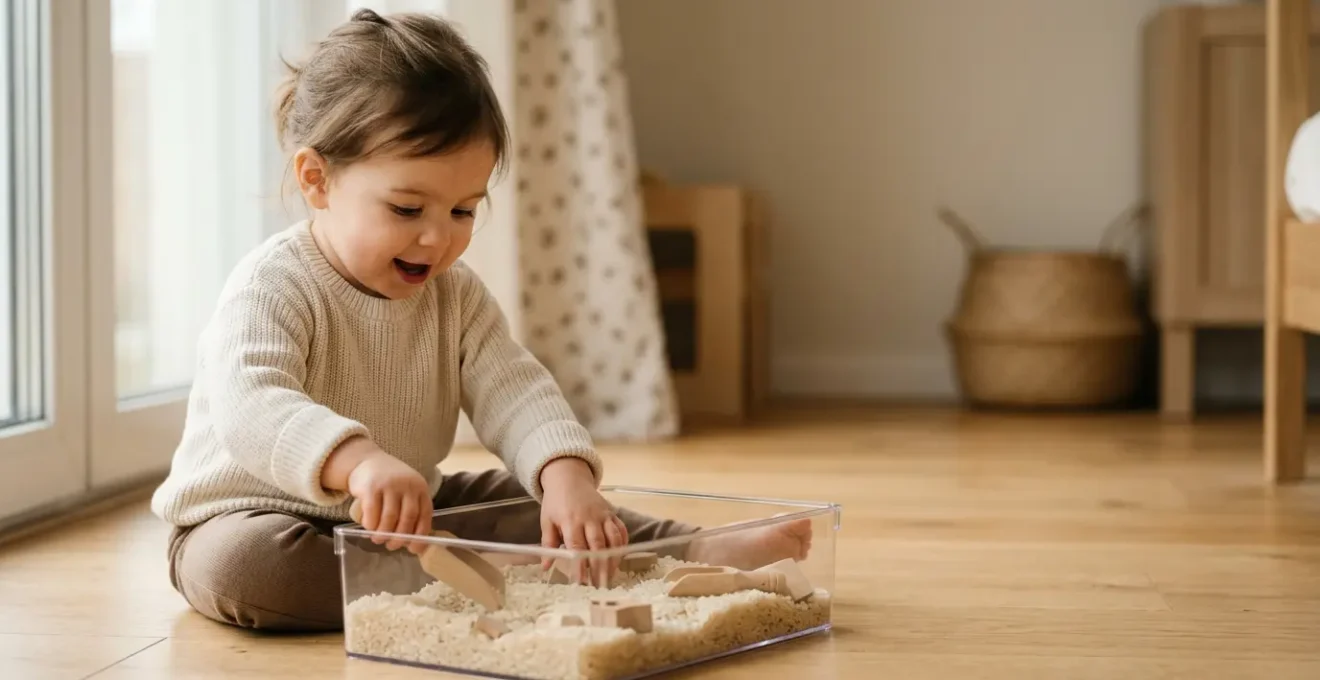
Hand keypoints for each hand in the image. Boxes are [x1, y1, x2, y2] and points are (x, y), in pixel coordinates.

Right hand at [328, 436, 431, 551]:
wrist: (367, 461)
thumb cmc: (390, 483)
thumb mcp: (406, 491)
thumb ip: (411, 511)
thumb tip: (413, 543)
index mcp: (421, 489)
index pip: (425, 515)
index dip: (420, 536)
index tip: (413, 549)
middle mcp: (408, 485)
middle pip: (408, 518)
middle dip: (400, 538)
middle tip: (392, 546)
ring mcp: (390, 485)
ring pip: (390, 518)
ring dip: (383, 534)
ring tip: (378, 539)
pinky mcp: (371, 487)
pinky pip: (372, 513)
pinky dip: (371, 525)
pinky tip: (369, 528)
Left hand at [538, 457, 626, 585]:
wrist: (569, 478)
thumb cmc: (556, 502)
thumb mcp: (547, 520)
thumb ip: (548, 542)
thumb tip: (546, 566)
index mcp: (570, 521)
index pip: (577, 547)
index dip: (580, 566)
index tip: (581, 583)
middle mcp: (589, 518)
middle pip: (598, 546)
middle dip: (600, 567)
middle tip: (600, 586)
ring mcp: (603, 515)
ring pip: (613, 539)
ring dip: (614, 559)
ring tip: (611, 576)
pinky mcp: (612, 513)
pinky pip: (621, 530)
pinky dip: (623, 544)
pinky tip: (620, 558)